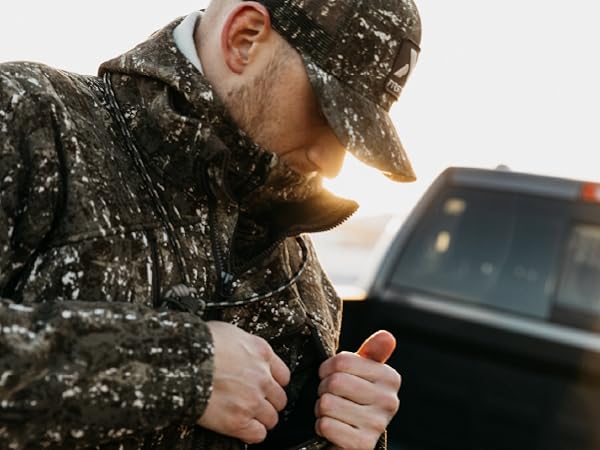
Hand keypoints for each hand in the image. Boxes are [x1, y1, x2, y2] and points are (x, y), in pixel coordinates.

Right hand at [197, 321, 290, 443]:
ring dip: (260, 419)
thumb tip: (238, 348)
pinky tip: (242, 427)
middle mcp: (262, 377)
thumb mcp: (228, 332)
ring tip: (246, 416)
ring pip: (271, 418)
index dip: (273, 383)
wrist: (182, 361)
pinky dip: (252, 433)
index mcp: (261, 353)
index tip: (266, 386)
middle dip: (268, 402)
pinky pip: (258, 434)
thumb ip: (242, 344)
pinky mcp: (238, 420)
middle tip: (254, 402)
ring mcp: (252, 400)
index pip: (283, 375)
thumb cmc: (198, 344)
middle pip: (279, 398)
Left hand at [315, 330, 401, 449]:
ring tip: (333, 412)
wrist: (352, 438)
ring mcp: (377, 424)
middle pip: (335, 382)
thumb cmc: (353, 398)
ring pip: (327, 404)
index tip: (330, 376)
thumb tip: (387, 336)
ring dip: (321, 409)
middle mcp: (389, 401)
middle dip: (323, 389)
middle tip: (331, 396)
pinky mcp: (362, 444)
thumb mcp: (362, 372)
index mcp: (390, 378)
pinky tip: (333, 428)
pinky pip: (326, 425)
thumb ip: (372, 352)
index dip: (327, 368)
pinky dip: (321, 426)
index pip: (342, 361)